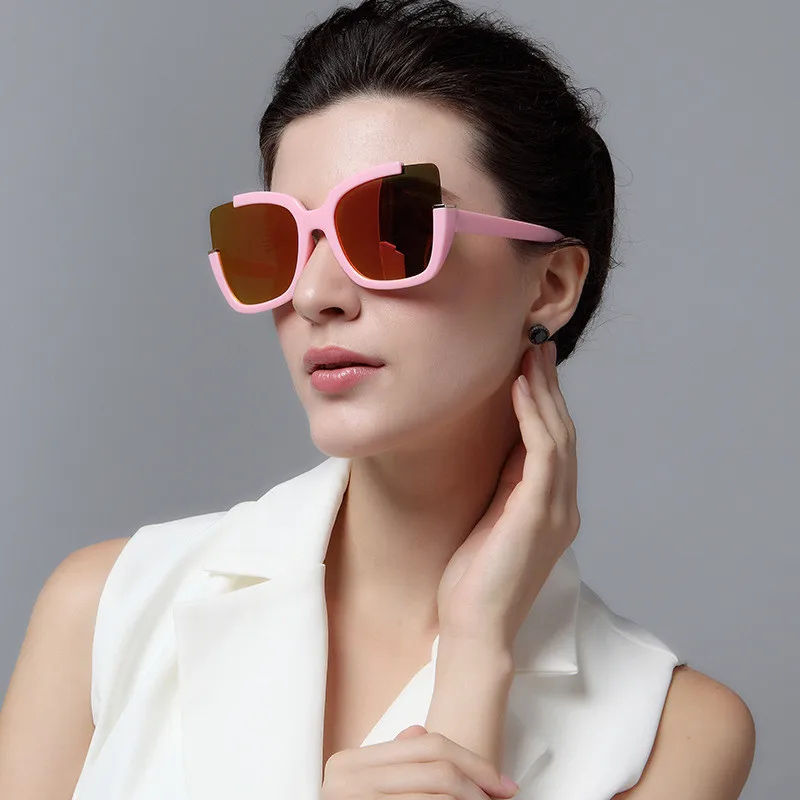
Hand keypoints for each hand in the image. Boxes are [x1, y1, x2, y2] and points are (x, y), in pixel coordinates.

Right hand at [321, 724, 519, 798]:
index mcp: (349, 763)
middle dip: (480, 781)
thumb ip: (391, 763)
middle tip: (505, 795)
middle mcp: (347, 779)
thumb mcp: (365, 789)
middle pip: (438, 766)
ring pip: (439, 793)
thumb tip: (418, 733)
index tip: (501, 781)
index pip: (427, 744)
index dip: (472, 761)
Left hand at [436, 341, 580, 649]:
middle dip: (549, 386)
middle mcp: (562, 506)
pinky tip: (520, 387)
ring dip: (544, 391)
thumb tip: (502, 441)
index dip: (546, 400)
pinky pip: (543, 454)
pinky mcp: (539, 515)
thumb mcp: (492, 517)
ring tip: (529, 354)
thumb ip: (505, 482)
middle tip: (536, 345)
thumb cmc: (474, 579)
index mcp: (552, 508)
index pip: (555, 442)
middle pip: (562, 431)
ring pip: (558, 436)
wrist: (473, 627)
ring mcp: (556, 511)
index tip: (531, 364)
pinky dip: (533, 417)